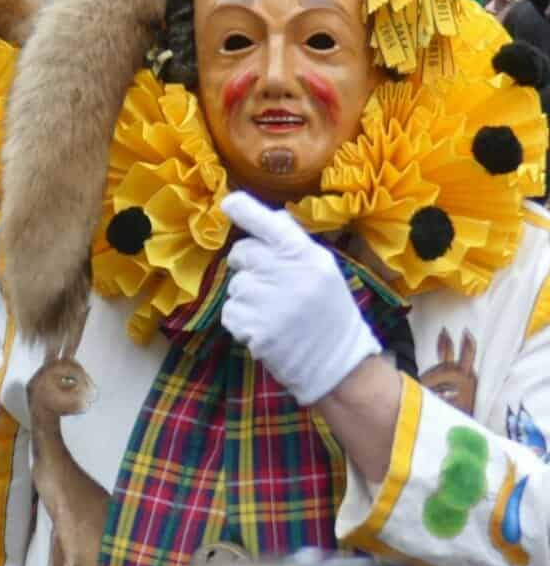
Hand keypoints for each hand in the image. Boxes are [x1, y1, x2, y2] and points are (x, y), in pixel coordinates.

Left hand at [219, 191, 379, 404]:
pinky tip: (266, 329)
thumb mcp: (323, 270)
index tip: (228, 202)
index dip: (244, 209)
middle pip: (241, 253)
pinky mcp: (254, 327)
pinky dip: (241, 321)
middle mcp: (287, 273)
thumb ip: (294, 244)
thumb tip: (269, 216)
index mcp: (307, 256)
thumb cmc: (328, 313)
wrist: (337, 363)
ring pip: (234, 285)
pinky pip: (229, 312)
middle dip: (248, 266)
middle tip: (271, 285)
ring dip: (246, 298)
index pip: (270, 224)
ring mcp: (269, 301)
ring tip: (275, 313)